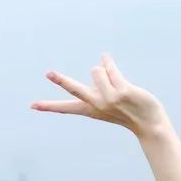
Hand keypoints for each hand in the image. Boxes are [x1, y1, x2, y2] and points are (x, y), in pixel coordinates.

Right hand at [32, 53, 167, 137]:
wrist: (148, 122)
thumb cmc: (127, 110)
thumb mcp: (108, 100)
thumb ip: (101, 83)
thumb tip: (99, 63)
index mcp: (89, 109)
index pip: (65, 107)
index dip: (48, 106)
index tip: (32, 106)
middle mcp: (96, 104)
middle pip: (74, 89)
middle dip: (61, 81)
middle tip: (48, 73)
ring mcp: (109, 99)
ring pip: (96, 71)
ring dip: (104, 69)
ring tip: (115, 81)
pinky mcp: (123, 92)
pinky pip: (110, 70)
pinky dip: (108, 62)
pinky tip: (106, 58)